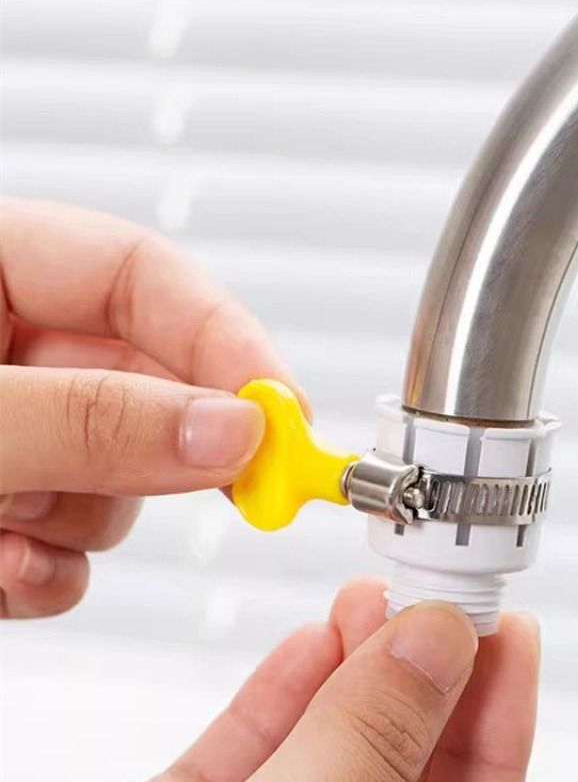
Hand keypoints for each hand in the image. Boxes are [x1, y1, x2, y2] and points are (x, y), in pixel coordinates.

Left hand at [0, 198, 307, 617]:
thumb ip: (92, 419)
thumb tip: (229, 429)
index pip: (144, 275)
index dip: (225, 337)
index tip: (284, 408)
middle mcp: (6, 346)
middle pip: (149, 381)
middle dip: (180, 446)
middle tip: (243, 486)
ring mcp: (12, 426)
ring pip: (121, 470)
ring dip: (88, 516)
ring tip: (16, 530)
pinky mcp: (3, 496)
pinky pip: (73, 535)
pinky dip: (52, 569)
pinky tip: (7, 568)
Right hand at [155, 579, 539, 781]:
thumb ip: (373, 733)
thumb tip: (434, 642)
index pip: (482, 780)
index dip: (501, 700)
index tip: (509, 627)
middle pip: (404, 744)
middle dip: (417, 658)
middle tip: (426, 589)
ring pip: (329, 738)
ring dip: (351, 658)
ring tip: (366, 596)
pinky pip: (254, 747)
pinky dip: (281, 688)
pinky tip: (306, 640)